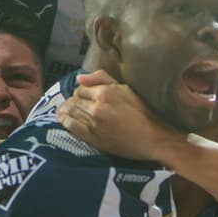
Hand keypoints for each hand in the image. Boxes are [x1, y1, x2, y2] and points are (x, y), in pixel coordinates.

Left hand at [57, 70, 174, 160]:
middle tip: (71, 103)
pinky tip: (63, 119)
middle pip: (75, 100)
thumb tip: (79, 78)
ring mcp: (95, 123)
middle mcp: (98, 106)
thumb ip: (101, 78)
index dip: (80, 91)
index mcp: (106, 92)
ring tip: (63, 110)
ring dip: (66, 110)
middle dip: (72, 101)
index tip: (82, 95)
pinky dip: (65, 121)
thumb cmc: (143, 112)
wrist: (154, 138)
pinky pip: (72, 127)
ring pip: (71, 112)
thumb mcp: (126, 88)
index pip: (81, 88)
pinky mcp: (94, 138)